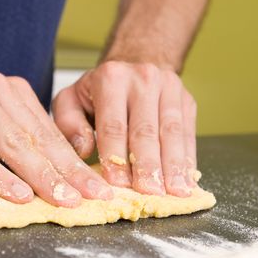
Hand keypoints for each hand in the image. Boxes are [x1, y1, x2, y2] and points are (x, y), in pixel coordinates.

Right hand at [0, 72, 113, 206]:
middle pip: (38, 139)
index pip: (49, 132)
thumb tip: (51, 173)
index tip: (95, 186)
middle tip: (92, 198)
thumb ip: (14, 137)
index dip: (73, 162)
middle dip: (68, 173)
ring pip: (14, 146)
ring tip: (64, 201)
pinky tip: (17, 197)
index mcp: (11, 91)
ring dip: (41, 178)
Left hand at [52, 61, 196, 196]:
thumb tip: (84, 149)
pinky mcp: (186, 99)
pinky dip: (188, 159)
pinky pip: (188, 132)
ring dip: (174, 165)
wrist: (133, 64)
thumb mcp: (70, 100)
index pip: (113, 125)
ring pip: (171, 132)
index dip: (116, 157)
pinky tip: (186, 180)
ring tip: (174, 192)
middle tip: (149, 193)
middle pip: (145, 131)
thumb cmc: (97, 91)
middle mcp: (142, 79)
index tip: (118, 184)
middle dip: (148, 166)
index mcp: (110, 79)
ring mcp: (169, 87)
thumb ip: (69, 123)